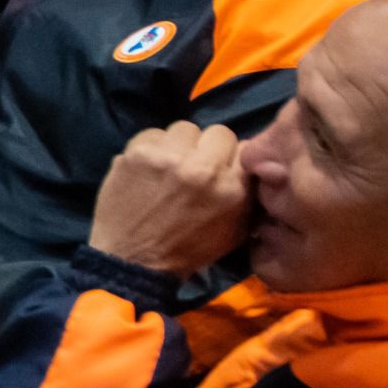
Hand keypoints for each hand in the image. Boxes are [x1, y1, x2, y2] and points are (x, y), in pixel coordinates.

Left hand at [87, 121, 253, 275]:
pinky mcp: (136, 153)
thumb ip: (248, 192)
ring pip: (184, 128)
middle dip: (209, 147)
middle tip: (196, 164)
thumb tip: (254, 162)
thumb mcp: (236, 228)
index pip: (245, 147)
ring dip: (180, 144)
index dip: (232, 157)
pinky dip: (152, 147)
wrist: (133, 259)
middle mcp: (202, 167)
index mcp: (232, 187)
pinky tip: (148, 167)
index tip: (222, 167)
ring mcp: (166, 157)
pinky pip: (152, 134)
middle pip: (217, 132)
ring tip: (170, 164)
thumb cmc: (189, 248)